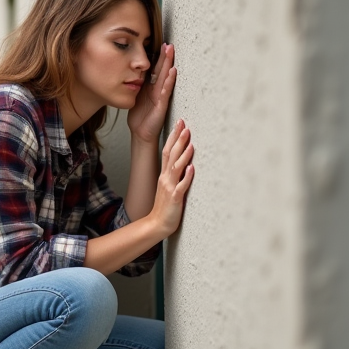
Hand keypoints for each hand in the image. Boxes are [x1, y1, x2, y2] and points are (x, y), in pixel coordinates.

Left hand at [128, 43, 176, 143]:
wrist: (140, 132)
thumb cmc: (139, 115)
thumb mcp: (136, 95)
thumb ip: (137, 84)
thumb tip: (131, 70)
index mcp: (150, 86)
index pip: (155, 69)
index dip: (157, 57)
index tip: (160, 43)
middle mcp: (157, 89)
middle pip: (162, 70)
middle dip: (165, 57)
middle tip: (168, 43)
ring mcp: (160, 96)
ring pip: (165, 77)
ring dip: (168, 64)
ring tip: (171, 52)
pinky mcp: (161, 105)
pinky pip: (166, 91)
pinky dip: (169, 81)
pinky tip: (173, 72)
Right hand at [149, 118, 194, 236]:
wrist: (156, 224)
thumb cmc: (164, 207)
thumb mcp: (168, 187)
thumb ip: (175, 174)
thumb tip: (185, 162)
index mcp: (164, 175)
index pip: (167, 151)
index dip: (173, 137)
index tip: (179, 124)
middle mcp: (166, 178)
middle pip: (171, 155)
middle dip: (178, 139)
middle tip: (184, 125)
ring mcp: (170, 187)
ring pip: (176, 167)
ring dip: (183, 154)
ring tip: (190, 142)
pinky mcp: (175, 198)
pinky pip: (181, 186)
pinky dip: (187, 176)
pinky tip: (191, 168)